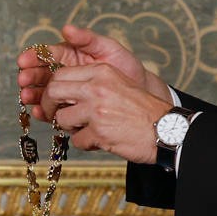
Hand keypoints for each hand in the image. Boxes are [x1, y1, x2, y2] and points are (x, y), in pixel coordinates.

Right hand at [16, 24, 167, 121]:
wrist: (140, 92)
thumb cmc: (126, 67)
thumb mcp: (109, 48)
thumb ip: (87, 38)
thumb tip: (66, 28)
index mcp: (70, 55)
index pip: (46, 54)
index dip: (34, 56)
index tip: (23, 60)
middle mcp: (65, 72)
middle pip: (41, 73)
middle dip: (30, 77)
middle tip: (23, 80)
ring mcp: (67, 91)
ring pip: (43, 91)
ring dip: (33, 94)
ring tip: (27, 97)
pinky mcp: (71, 108)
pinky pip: (54, 109)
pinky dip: (44, 111)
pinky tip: (39, 112)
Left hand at [41, 63, 169, 163]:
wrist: (168, 130)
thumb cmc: (142, 110)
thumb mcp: (118, 84)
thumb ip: (92, 83)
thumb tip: (58, 91)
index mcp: (102, 72)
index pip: (61, 75)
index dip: (51, 89)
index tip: (53, 99)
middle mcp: (97, 87)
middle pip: (53, 92)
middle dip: (49, 106)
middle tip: (54, 116)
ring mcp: (97, 110)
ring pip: (62, 118)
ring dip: (70, 128)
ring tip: (86, 130)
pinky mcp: (100, 132)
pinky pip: (77, 140)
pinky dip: (85, 143)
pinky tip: (100, 141)